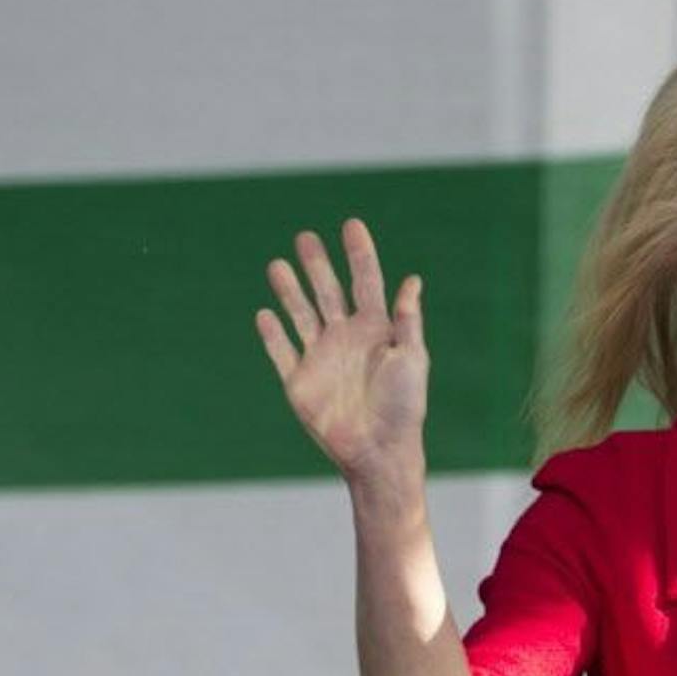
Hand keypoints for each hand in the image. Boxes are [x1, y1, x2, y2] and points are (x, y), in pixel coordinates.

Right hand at [255, 219, 428, 485]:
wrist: (379, 451)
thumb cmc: (404, 407)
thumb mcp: (412, 358)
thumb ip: (407, 320)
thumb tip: (412, 280)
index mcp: (377, 330)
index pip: (366, 282)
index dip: (360, 254)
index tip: (351, 224)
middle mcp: (346, 339)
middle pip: (328, 291)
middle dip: (317, 264)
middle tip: (306, 237)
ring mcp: (321, 358)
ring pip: (300, 314)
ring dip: (289, 290)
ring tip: (277, 264)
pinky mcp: (300, 382)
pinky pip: (281, 352)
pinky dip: (272, 334)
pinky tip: (264, 314)